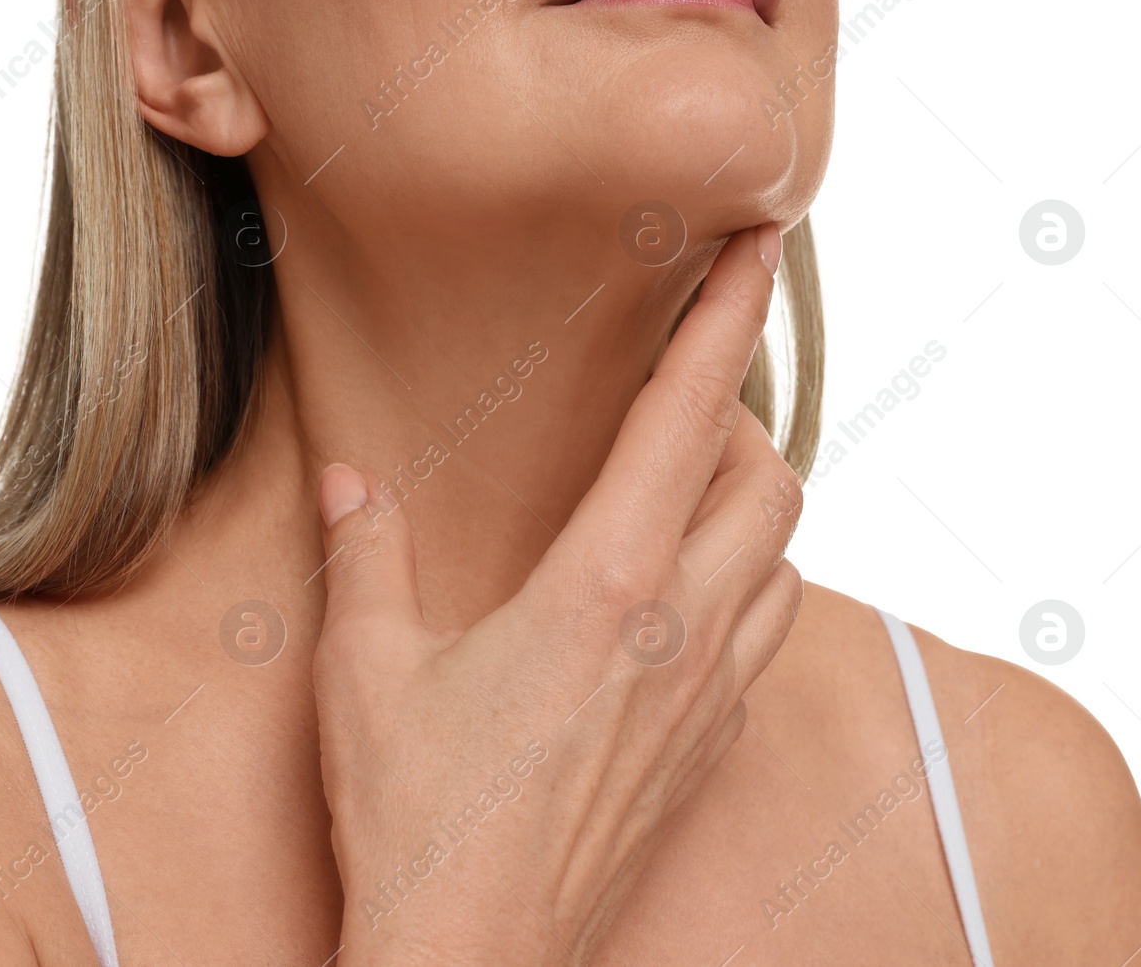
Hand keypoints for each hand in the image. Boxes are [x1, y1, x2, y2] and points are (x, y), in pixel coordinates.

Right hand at [312, 224, 803, 966]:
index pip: (688, 417)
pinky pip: (769, 637)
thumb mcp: (368, 669)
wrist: (471, 962)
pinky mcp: (708, 751)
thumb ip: (366, 554)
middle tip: (671, 410)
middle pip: (774, 480)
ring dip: (751, 508)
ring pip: (787, 559)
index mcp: (602, 587)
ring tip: (676, 500)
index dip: (727, 316)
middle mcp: (679, 632)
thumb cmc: (417, 819)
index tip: (756, 245)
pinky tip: (675, 603)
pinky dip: (748, 587)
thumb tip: (353, 477)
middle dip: (741, 421)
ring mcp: (707, 698)